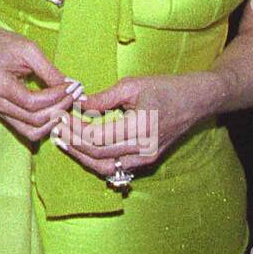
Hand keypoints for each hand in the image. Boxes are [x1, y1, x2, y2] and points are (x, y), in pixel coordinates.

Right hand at [0, 22, 84, 141]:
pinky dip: (45, 125)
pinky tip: (57, 111)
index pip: (33, 102)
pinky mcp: (5, 115)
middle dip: (60, 108)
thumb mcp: (30, 50)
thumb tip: (73, 87)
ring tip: (67, 105)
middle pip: (35, 120)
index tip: (73, 86)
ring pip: (32, 132)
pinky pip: (27, 130)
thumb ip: (50, 71)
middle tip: (75, 94)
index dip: (57, 97)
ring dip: (54, 122)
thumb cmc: (5, 44)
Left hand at [49, 71, 226, 179]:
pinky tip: (82, 147)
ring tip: (63, 141)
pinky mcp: (147, 161)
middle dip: (72, 143)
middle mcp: (143, 149)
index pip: (96, 137)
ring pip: (105, 167)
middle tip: (55, 129)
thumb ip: (103, 98)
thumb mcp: (132, 86)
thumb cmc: (166, 87)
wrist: (197, 100)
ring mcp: (146, 158)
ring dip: (81, 156)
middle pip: (97, 155)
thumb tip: (77, 104)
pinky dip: (96, 160)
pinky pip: (116, 167)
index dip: (73, 129)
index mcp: (140, 128)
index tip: (59, 116)